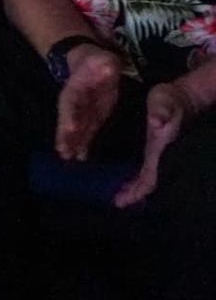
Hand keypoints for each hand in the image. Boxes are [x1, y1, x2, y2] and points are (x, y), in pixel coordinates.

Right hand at [54, 43, 122, 160]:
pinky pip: (85, 132)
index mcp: (75, 88)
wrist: (93, 65)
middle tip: (63, 151)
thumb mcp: (102, 59)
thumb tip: (108, 67)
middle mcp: (75, 103)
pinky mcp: (91, 118)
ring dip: (71, 143)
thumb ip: (104, 63)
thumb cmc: (97, 61)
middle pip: (67, 120)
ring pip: (74, 129)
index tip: (70, 128)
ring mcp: (82, 111)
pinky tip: (80, 156)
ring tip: (68, 157)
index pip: (70, 102)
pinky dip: (82, 144)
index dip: (69, 115)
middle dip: (65, 135)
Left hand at [116, 80, 196, 207]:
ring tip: (118, 195)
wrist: (182, 96)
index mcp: (159, 148)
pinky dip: (135, 175)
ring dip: (134, 186)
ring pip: (146, 176)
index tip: (121, 202)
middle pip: (147, 182)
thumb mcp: (165, 101)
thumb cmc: (171, 99)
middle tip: (117, 202)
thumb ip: (162, 110)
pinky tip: (125, 177)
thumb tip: (157, 122)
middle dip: (133, 194)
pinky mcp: (154, 145)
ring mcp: (157, 151)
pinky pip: (144, 166)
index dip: (137, 192)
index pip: (149, 177)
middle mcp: (159, 154)